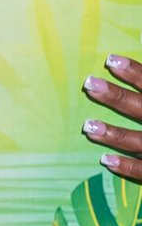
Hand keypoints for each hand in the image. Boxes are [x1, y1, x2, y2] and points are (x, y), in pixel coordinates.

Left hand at [81, 53, 141, 182]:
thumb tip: (132, 68)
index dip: (134, 72)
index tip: (111, 59)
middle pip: (140, 108)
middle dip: (115, 97)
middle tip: (90, 84)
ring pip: (137, 141)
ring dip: (112, 134)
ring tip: (88, 126)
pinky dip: (127, 167)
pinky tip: (106, 160)